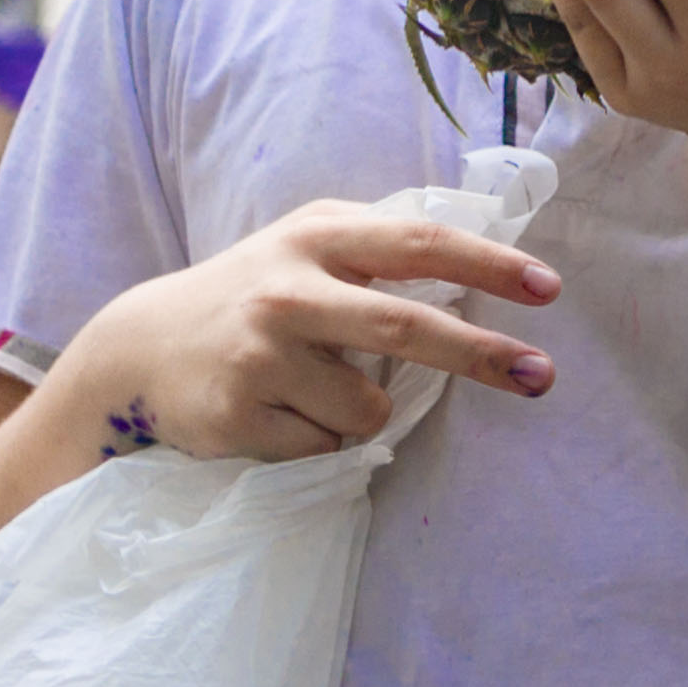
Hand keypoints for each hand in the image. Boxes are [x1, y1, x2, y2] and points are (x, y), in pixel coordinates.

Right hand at [65, 201, 560, 460]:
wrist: (140, 348)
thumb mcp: (307, 244)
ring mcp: (259, 356)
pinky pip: (322, 447)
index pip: (418, 242)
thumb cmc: (251, 292)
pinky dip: (318, 440)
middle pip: (405, 328)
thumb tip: (483, 254)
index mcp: (316, 238)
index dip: (489, 264)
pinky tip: (275, 414)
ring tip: (311, 391)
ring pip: (366, 410)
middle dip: (481, 356)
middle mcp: (287, 291)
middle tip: (541, 376)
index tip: (547, 288)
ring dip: (361, 414)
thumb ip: (378, 243)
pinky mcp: (236, 415)